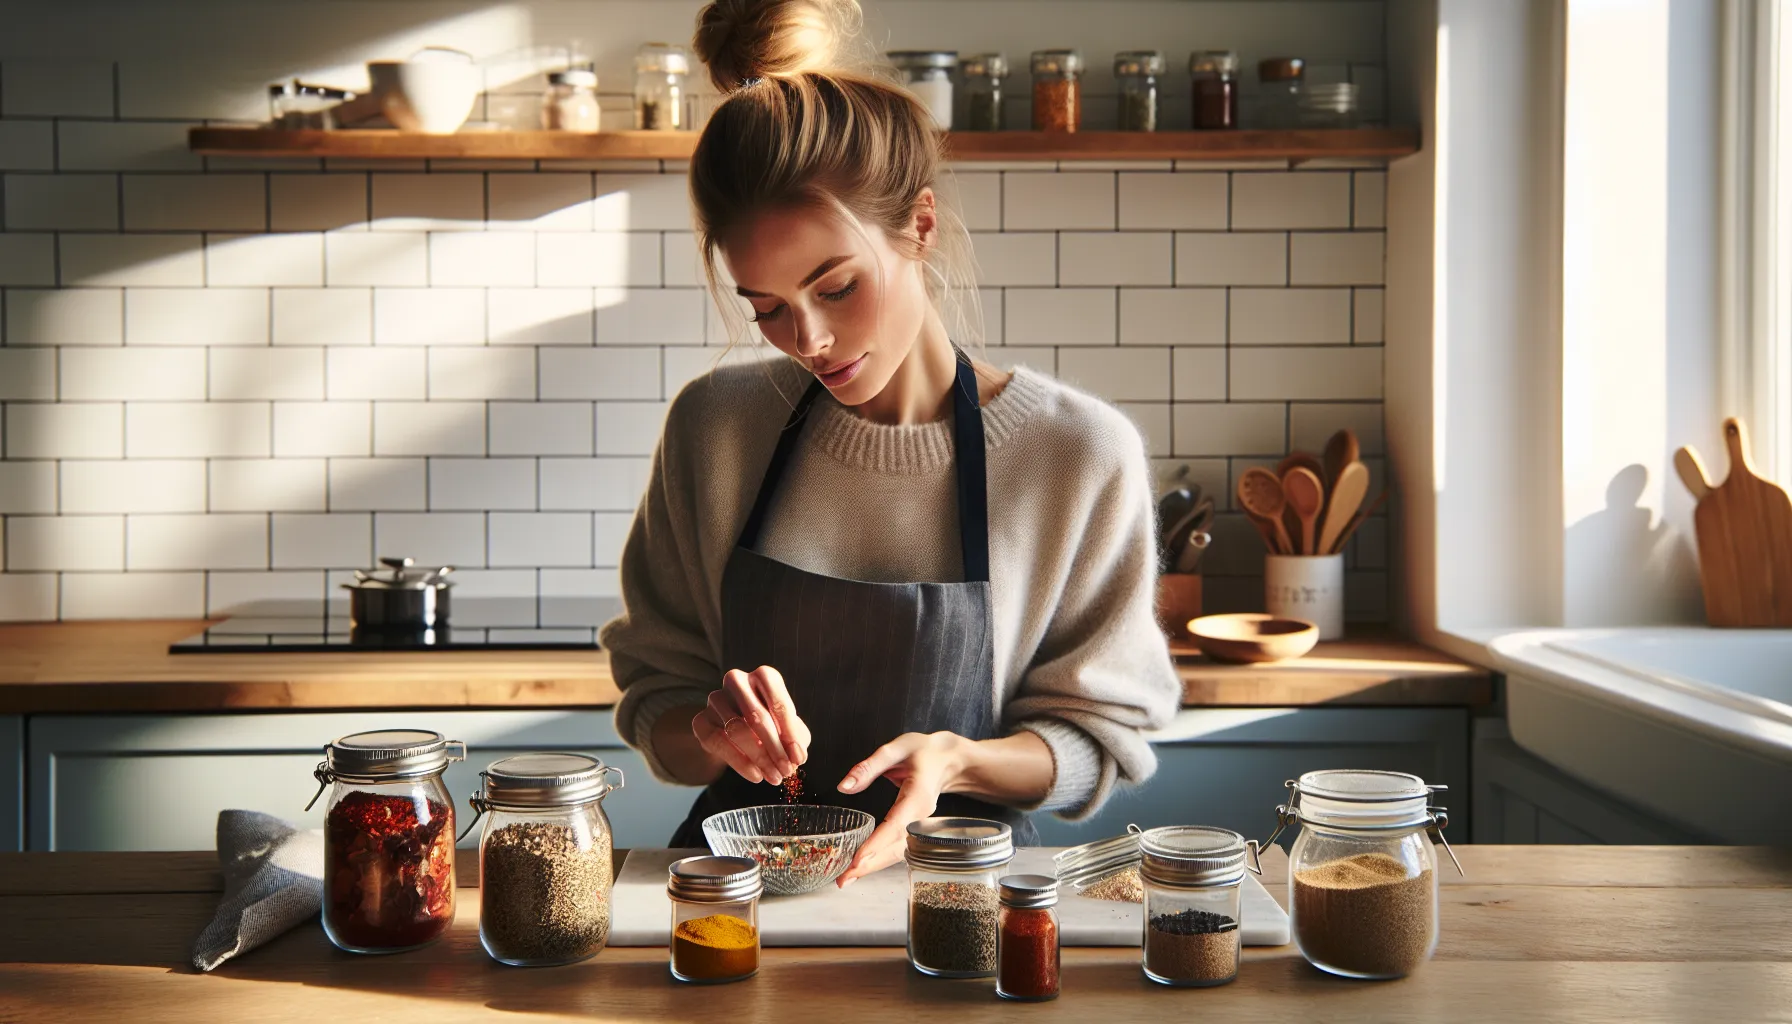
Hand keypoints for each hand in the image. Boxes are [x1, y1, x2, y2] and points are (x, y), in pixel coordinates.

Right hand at [690, 665, 810, 786]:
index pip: (778, 702)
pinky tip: (755, 775)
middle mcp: (737, 681)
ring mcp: (716, 699)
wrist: (733, 729)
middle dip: (775, 749)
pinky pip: (718, 742)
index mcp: (763, 676)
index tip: (798, 758)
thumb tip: (796, 756)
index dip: (790, 733)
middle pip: (757, 716)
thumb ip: (796, 739)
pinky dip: (740, 762)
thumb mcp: (787, 728)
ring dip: (759, 758)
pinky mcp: (701, 720)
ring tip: (773, 776)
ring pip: (737, 730)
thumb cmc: (769, 725)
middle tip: (786, 771)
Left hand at [834, 731, 970, 886]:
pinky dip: (880, 859)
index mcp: (917, 796)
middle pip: (896, 847)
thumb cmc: (923, 752)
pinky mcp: (915, 828)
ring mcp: (920, 825)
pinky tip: (862, 866)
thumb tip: (844, 786)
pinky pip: (898, 847)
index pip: (895, 825)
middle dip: (871, 864)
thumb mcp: (896, 749)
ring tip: (848, 878)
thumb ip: (869, 767)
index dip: (876, 843)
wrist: (949, 759)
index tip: (858, 859)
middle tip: (845, 879)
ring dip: (874, 866)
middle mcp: (921, 816)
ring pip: (897, 851)